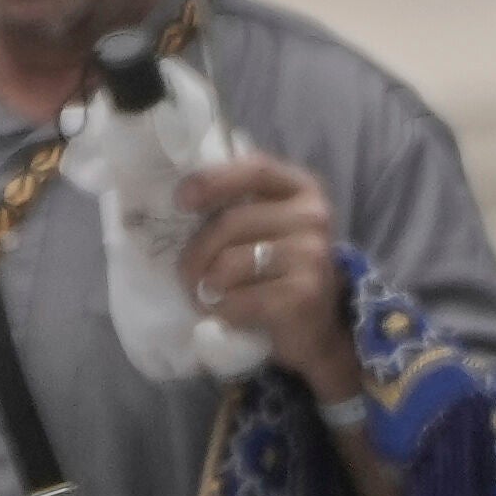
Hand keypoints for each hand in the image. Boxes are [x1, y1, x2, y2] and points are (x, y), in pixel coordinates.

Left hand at [173, 150, 364, 401]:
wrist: (316, 326)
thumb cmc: (277, 269)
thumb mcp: (264, 224)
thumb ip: (235, 203)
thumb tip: (180, 199)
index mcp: (301, 189)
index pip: (255, 170)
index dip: (213, 181)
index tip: (181, 201)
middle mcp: (313, 217)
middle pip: (231, 222)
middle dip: (197, 252)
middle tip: (188, 274)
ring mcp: (313, 256)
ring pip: (230, 263)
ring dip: (207, 285)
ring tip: (207, 294)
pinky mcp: (305, 295)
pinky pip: (241, 298)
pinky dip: (224, 310)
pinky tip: (228, 312)